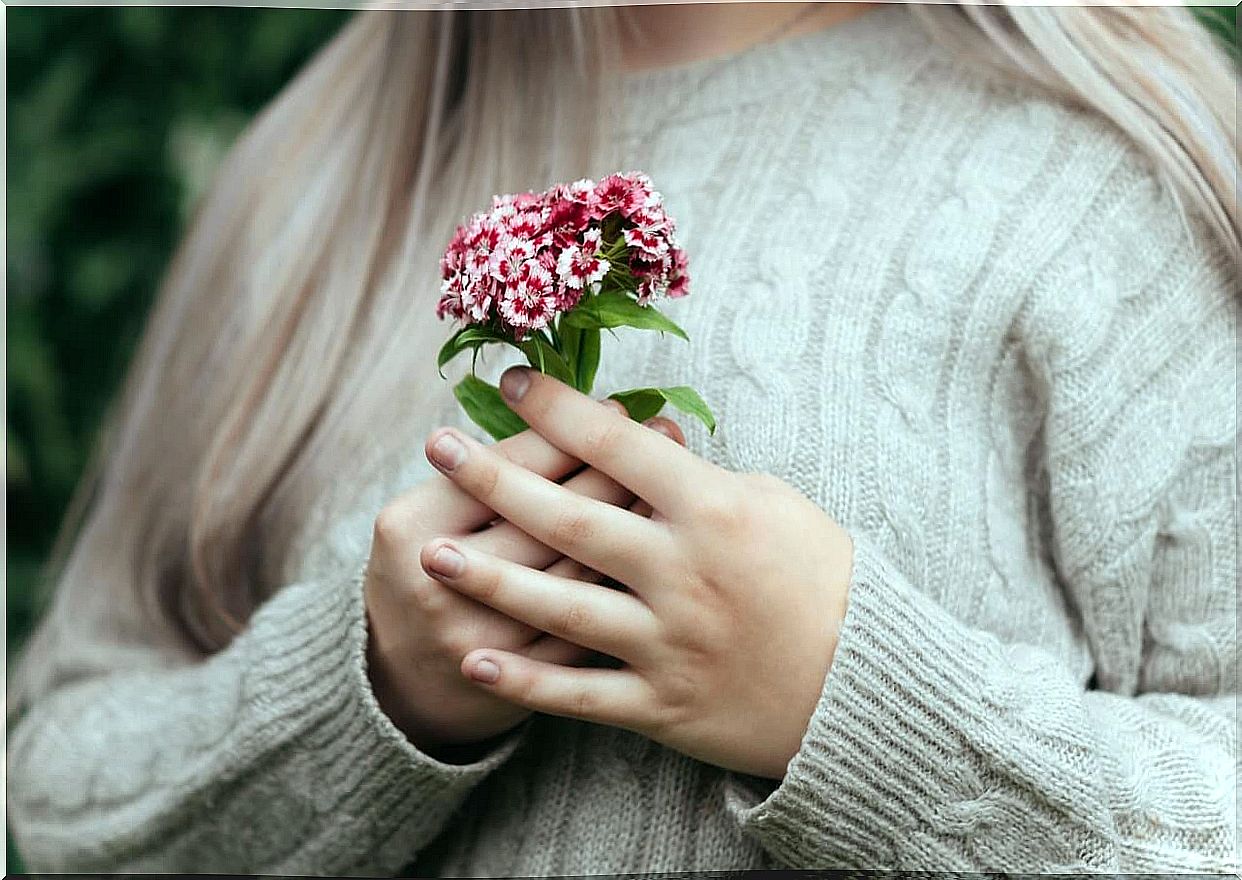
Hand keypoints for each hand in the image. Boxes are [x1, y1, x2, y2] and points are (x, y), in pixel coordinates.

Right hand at [363, 402, 684, 760]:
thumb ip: (492, 470)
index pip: (506, 464)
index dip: (567, 430)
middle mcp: (442, 581)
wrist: (400, 681)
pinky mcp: (521, 682)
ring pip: (577, 571)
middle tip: (663, 427)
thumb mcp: (429, 513)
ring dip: (634, 519)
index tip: (617, 405)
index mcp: (413, 525)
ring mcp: (483, 637)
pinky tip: (665, 553)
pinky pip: (591, 629)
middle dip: (614, 466)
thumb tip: (585, 412)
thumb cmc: (425, 572)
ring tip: (678, 480)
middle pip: (548, 516)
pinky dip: (631, 587)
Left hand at [419, 367, 853, 779]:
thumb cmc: (823, 578)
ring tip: (430, 554)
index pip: (617, 446)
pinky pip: (582, 693)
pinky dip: (525, 681)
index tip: (508, 381)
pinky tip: (475, 661)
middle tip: (437, 445)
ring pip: (560, 607)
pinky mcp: (663, 704)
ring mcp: (669, 642)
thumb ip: (701, 480)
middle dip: (494, 478)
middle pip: (568, 520)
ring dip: (489, 580)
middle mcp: (682, 572)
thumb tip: (639, 448)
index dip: (556, 408)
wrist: (867, 682)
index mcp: (713, 509)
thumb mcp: (774, 505)